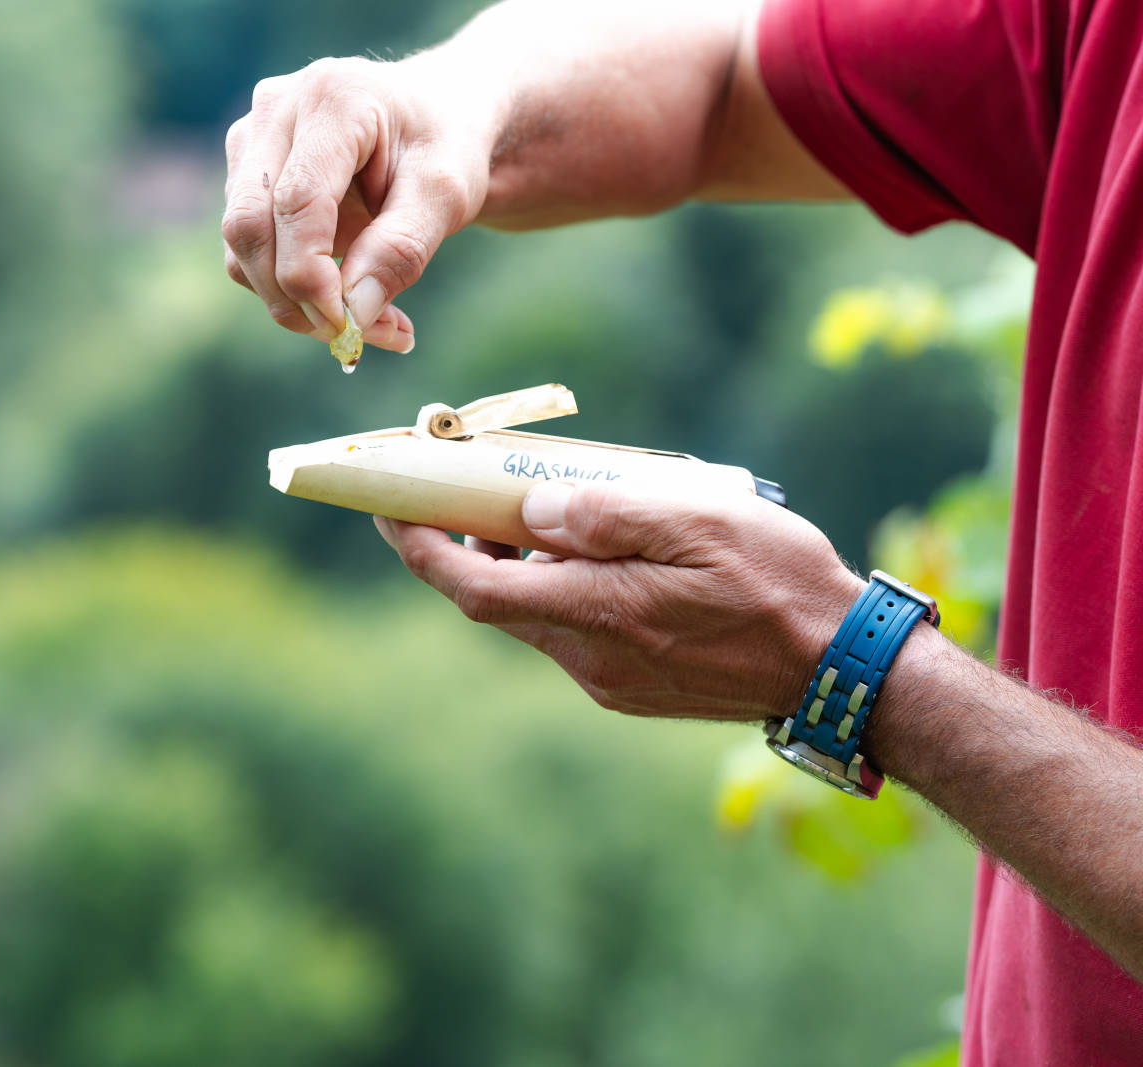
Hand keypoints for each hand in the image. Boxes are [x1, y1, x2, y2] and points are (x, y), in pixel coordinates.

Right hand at [221, 54, 503, 352]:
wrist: (436, 117)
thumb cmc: (446, 146)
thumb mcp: (446, 194)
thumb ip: (401, 249)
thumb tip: (353, 314)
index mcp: (332, 98)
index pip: (296, 201)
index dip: (311, 276)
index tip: (349, 328)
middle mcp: (276, 111)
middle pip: (250, 225)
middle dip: (295, 298)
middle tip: (356, 339)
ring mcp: (252, 140)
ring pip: (242, 246)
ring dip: (295, 303)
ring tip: (372, 323)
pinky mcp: (244, 174)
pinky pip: (247, 250)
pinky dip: (290, 291)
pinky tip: (349, 300)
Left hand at [374, 479, 865, 718]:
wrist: (843, 671)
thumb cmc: (781, 585)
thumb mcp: (703, 523)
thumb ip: (609, 515)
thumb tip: (529, 513)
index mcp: (596, 614)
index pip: (471, 588)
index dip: (418, 548)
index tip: (387, 504)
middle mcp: (588, 659)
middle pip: (492, 600)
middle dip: (460, 544)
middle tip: (457, 485)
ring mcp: (607, 680)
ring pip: (531, 614)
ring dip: (514, 563)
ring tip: (532, 504)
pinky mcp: (629, 687)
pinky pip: (568, 631)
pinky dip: (556, 587)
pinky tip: (587, 550)